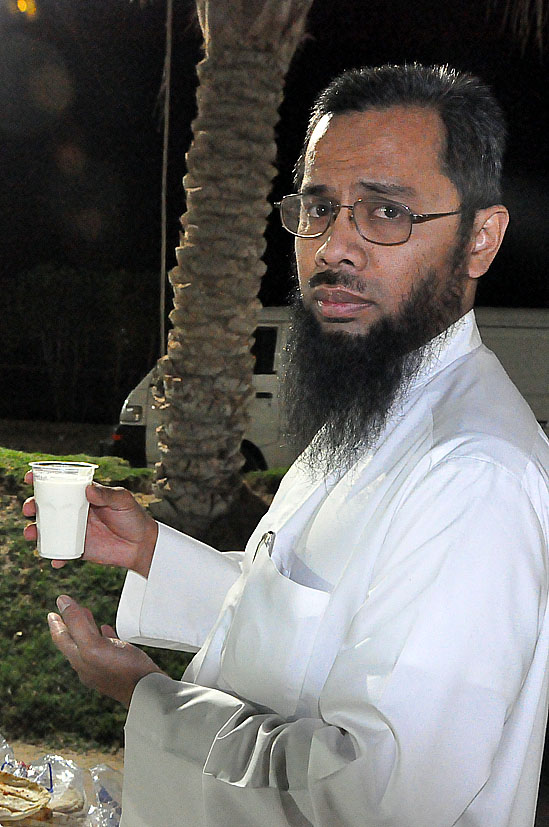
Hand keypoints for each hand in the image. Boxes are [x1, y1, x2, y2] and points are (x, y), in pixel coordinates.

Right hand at [23, 476, 157, 576]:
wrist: (142, 544)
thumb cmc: (133, 517)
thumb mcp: (123, 500)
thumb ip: (107, 495)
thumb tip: (88, 489)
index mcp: (84, 495)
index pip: (61, 485)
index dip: (43, 480)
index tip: (29, 478)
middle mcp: (75, 511)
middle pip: (48, 507)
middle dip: (32, 506)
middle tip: (29, 508)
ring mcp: (75, 530)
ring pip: (49, 529)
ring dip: (35, 531)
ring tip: (31, 534)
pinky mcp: (78, 549)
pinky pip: (61, 552)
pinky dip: (55, 556)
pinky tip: (55, 560)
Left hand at [48, 594, 164, 707]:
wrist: (147, 690)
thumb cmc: (122, 670)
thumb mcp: (94, 644)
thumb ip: (77, 623)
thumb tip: (61, 601)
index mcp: (79, 660)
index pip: (62, 639)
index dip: (56, 624)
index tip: (51, 613)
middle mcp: (87, 665)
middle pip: (74, 641)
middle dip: (69, 625)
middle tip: (65, 612)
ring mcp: (103, 668)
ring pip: (89, 644)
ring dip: (86, 629)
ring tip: (87, 615)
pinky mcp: (118, 667)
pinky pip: (107, 648)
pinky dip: (104, 637)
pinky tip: (107, 630)